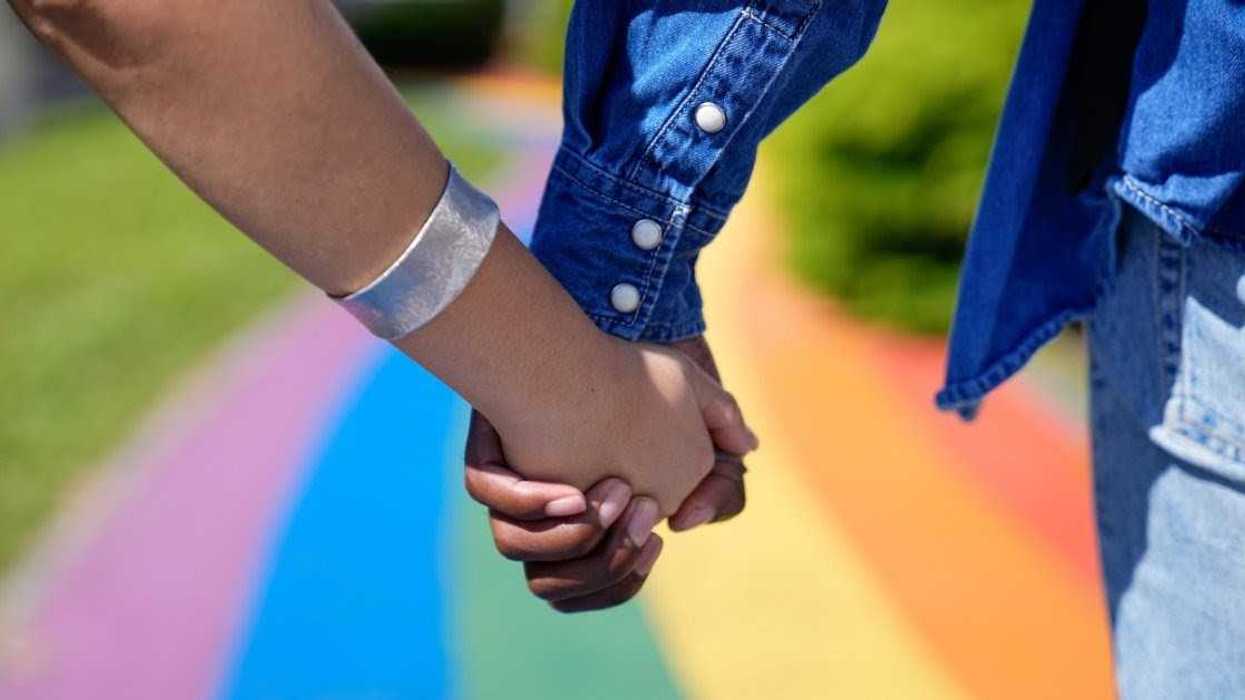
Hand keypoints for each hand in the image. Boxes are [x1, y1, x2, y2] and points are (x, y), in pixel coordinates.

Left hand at [462, 336, 749, 611]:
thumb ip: (721, 455)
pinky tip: (566, 488)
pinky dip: (520, 497)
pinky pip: (485, 486)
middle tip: (633, 516)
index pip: (593, 588)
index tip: (654, 542)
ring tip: (600, 498)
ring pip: (511, 543)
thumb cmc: (644, 380)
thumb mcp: (695, 410)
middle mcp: (539, 517)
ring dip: (556, 537)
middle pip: (549, 585)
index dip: (623, 578)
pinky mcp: (489, 449)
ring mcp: (510, 488)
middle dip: (596, 564)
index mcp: (583, 527)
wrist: (590, 337)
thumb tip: (720, 481)